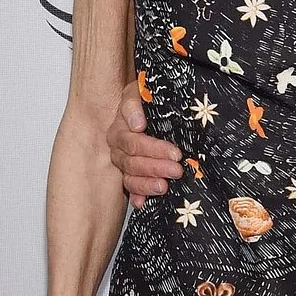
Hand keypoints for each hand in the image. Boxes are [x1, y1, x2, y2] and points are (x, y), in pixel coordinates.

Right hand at [107, 86, 181, 207]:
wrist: (145, 106)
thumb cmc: (143, 99)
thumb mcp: (137, 93)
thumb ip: (134, 105)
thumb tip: (137, 123)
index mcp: (119, 131)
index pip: (134, 143)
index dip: (154, 149)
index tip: (175, 153)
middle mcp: (119, 150)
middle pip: (133, 163)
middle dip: (156, 168)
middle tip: (176, 170)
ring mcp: (124, 165)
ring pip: (131, 178)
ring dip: (147, 184)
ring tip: (164, 186)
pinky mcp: (132, 175)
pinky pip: (130, 189)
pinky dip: (137, 196)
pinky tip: (143, 202)